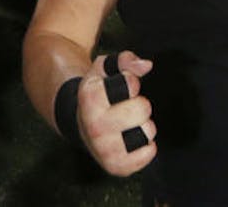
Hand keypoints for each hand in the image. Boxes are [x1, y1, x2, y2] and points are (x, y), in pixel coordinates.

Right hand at [77, 51, 156, 176]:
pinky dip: (147, 146)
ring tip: (128, 124)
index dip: (131, 82)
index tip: (121, 88)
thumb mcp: (104, 69)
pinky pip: (148, 153)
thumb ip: (125, 60)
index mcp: (90, 98)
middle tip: (126, 107)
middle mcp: (94, 126)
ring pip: (147, 131)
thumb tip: (146, 65)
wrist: (80, 124)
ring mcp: (104, 149)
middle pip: (143, 108)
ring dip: (143, 126)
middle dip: (139, 104)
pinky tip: (132, 139)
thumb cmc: (97, 93)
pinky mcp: (116, 166)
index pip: (130, 83)